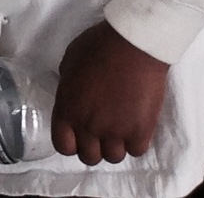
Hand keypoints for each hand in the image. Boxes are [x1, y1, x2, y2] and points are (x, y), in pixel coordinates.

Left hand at [52, 21, 168, 164]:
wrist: (132, 45)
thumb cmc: (97, 47)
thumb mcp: (69, 63)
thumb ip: (68, 87)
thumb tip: (72, 97)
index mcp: (67, 108)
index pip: (62, 145)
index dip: (70, 143)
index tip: (78, 135)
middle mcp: (88, 125)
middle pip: (89, 157)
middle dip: (93, 147)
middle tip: (101, 133)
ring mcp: (115, 131)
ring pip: (113, 157)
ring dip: (116, 145)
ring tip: (120, 128)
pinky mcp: (140, 132)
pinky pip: (136, 151)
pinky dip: (136, 142)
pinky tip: (135, 126)